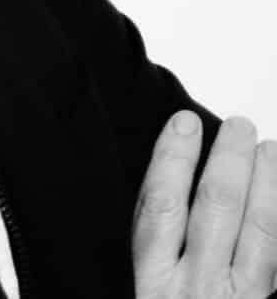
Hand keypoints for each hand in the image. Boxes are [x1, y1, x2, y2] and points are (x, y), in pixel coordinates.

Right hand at [134, 111, 276, 297]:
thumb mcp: (141, 289)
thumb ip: (154, 244)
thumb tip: (169, 183)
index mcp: (154, 280)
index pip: (162, 204)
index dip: (173, 158)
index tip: (184, 123)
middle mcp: (199, 287)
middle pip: (217, 208)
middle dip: (229, 159)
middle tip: (239, 126)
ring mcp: (242, 298)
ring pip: (262, 229)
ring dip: (268, 182)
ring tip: (270, 149)